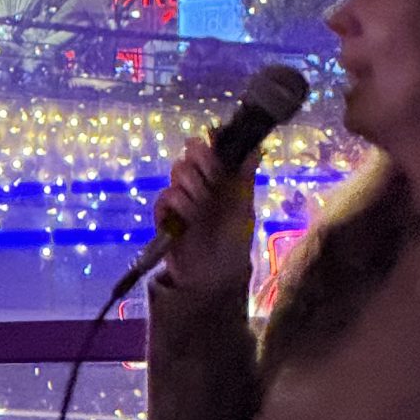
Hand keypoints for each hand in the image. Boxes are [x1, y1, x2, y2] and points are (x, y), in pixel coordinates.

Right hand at [152, 133, 256, 291]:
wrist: (212, 274)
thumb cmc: (233, 241)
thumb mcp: (244, 207)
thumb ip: (244, 176)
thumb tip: (255, 146)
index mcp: (221, 177)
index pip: (213, 146)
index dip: (213, 145)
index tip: (218, 153)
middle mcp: (200, 180)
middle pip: (193, 151)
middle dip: (203, 165)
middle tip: (212, 183)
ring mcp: (181, 193)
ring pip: (180, 170)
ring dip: (194, 189)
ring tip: (202, 211)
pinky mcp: (165, 211)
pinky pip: (167, 194)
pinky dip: (178, 206)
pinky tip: (187, 220)